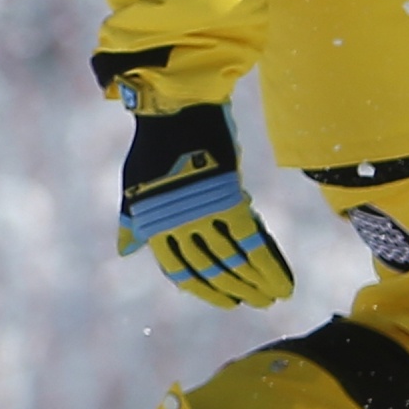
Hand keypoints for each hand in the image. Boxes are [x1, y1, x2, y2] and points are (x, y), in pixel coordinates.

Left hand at [117, 104, 292, 308]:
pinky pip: (252, 240)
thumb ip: (132, 221)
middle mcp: (176, 225)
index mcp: (153, 226)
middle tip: (260, 302)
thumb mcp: (133, 187)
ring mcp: (202, 213)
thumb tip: (125, 250)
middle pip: (212, 270)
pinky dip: (269, 263)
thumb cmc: (154, 142)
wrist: (175, 106)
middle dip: (238, 290)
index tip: (227, 300)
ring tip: (277, 296)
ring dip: (258, 283)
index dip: (205, 290)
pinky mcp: (227, 198)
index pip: (180, 271)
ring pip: (234, 260)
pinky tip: (283, 279)